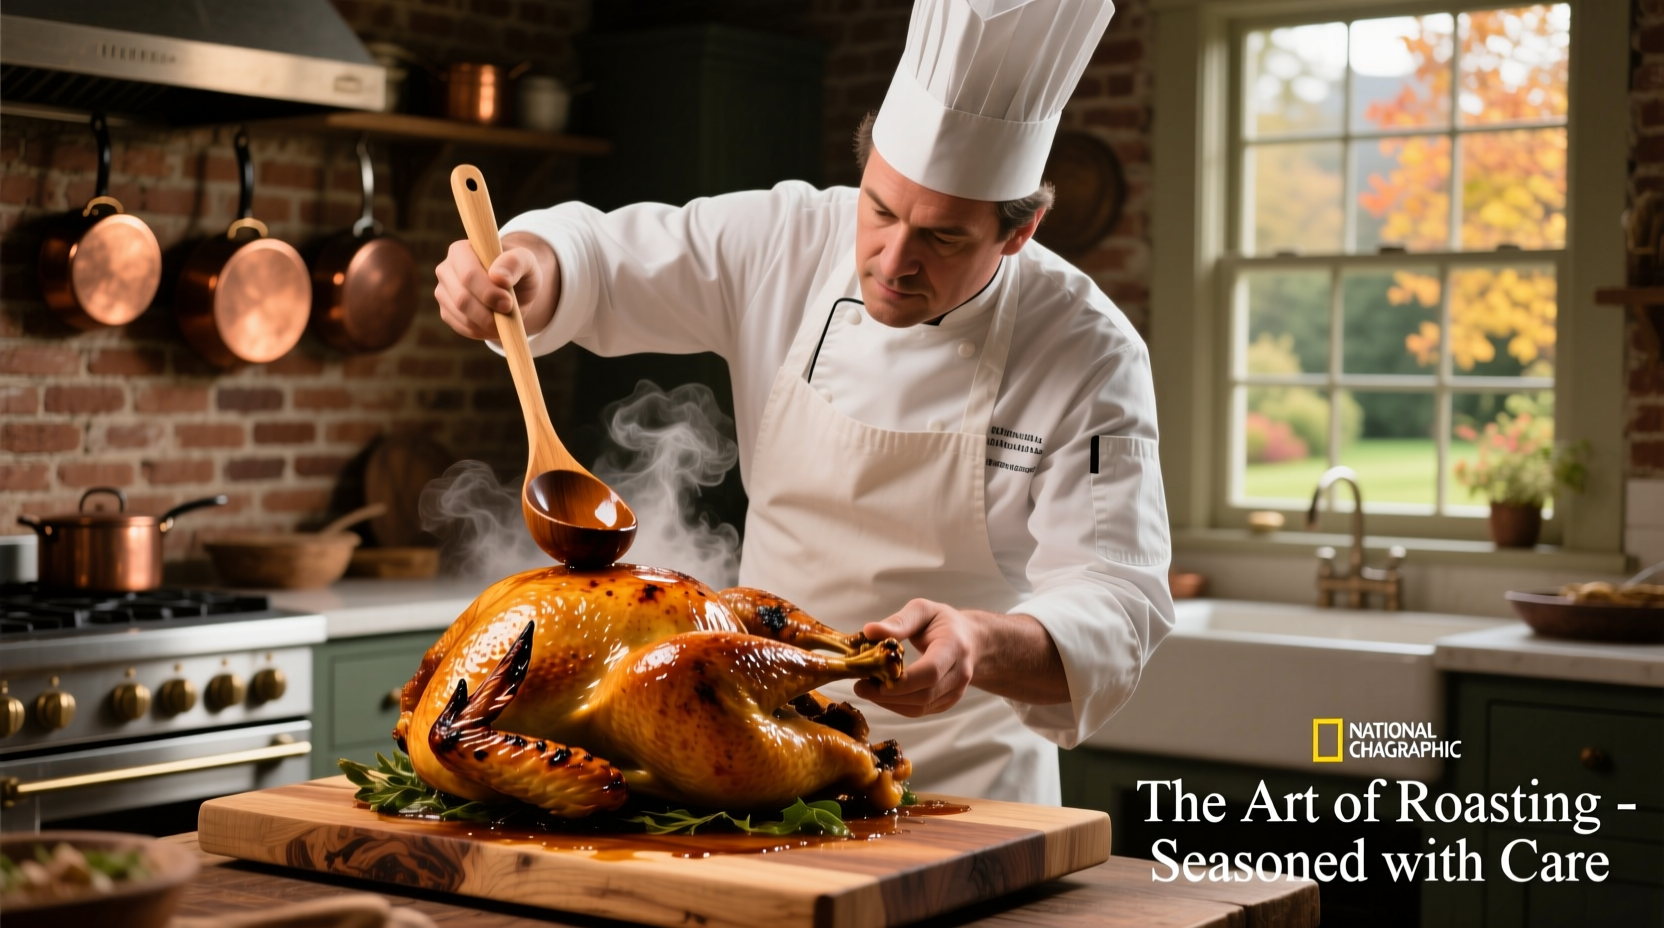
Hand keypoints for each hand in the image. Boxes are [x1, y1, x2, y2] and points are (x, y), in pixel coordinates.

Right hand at [434, 233, 558, 339]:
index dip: (488, 293)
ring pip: (462, 317)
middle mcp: (446, 269)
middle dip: (489, 313)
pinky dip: (483, 331)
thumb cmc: (519, 271)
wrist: (515, 288)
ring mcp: (443, 292)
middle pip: (462, 299)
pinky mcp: (446, 311)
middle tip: (509, 314)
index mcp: (462, 250)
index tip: (508, 303)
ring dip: (488, 324)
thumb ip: (515, 262)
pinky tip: (496, 323)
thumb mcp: (526, 261)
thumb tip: (497, 277)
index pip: (468, 275)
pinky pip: (462, 328)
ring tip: (506, 318)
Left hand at [853, 599, 978, 716]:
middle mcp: (960, 674)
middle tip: (860, 685)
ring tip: (866, 689)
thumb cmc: (943, 623)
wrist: (970, 641)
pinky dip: (897, 705)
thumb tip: (870, 631)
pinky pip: (920, 711)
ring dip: (889, 703)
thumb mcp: (923, 611)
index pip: (931, 672)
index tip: (874, 678)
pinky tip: (881, 693)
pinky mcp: (947, 703)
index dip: (903, 681)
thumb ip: (899, 622)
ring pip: (920, 707)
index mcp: (954, 647)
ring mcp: (956, 692)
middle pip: (924, 694)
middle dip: (889, 694)